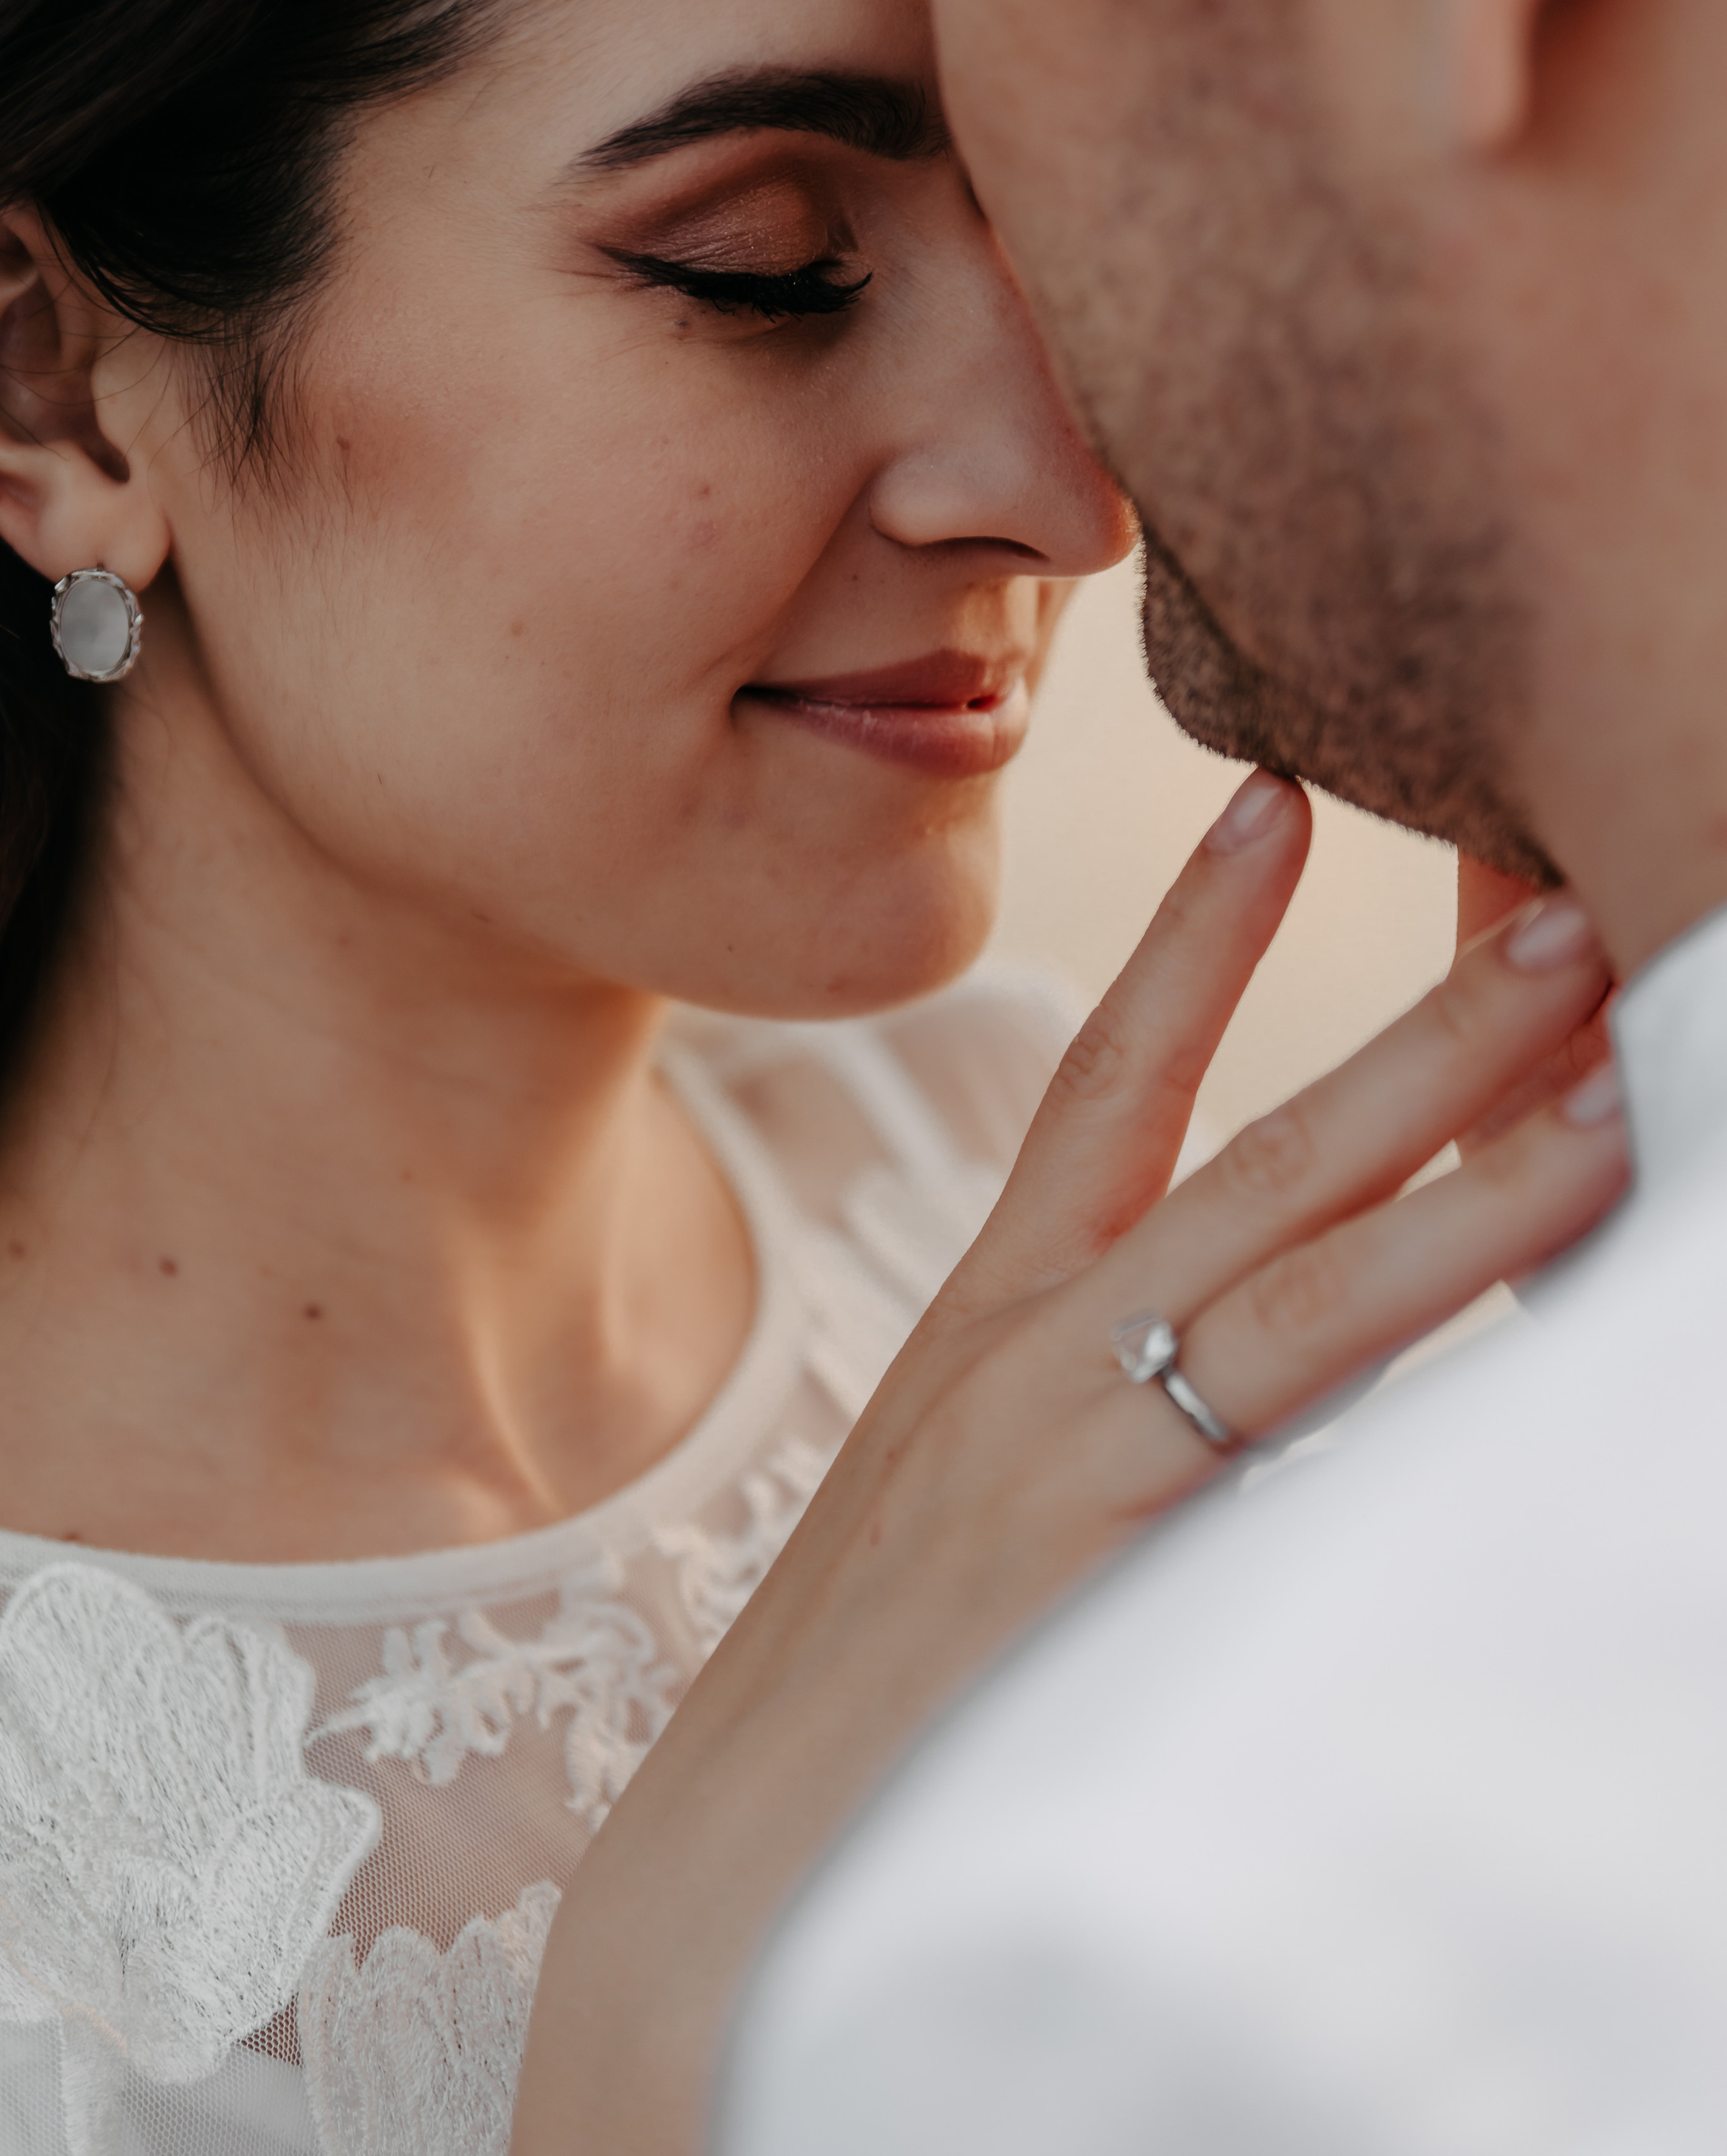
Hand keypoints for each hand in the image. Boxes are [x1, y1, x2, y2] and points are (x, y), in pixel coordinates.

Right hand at [512, 777, 1625, 2155]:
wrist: (722, 1876)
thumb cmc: (866, 1686)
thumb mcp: (977, 1493)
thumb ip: (1098, 1399)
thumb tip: (1236, 1350)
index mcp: (995, 1314)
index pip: (1110, 1076)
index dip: (1196, 934)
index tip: (1275, 802)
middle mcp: (1032, 1346)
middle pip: (1259, 1148)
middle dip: (1422, 1031)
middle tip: (1562, 914)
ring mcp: (1066, 1442)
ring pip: (1306, 1268)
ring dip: (1473, 1167)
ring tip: (1610, 1077)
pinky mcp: (1099, 1555)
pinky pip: (1301, 1426)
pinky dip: (1433, 1346)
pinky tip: (1556, 1297)